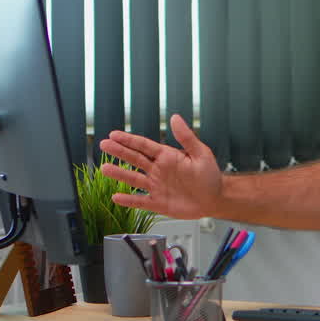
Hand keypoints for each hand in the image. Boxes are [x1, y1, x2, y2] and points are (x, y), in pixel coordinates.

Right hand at [99, 114, 222, 219]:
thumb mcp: (201, 153)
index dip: (128, 140)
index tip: (114, 134)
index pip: (144, 146)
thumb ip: (186, 137)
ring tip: (104, 169)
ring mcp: (157, 186)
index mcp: (167, 156)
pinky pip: (140, 202)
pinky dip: (128, 200)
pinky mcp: (158, 202)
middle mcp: (158, 170)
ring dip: (119, 174)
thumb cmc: (210, 175)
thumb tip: (175, 118)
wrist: (215, 198)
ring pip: (134, 179)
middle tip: (104, 145)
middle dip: (119, 152)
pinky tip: (116, 197)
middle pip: (135, 159)